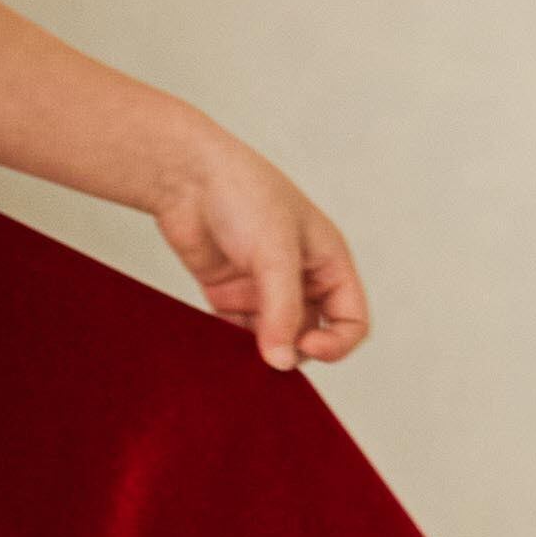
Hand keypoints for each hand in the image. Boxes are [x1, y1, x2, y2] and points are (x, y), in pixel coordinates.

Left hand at [144, 128, 369, 370]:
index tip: (307, 346)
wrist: (185, 175)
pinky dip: (233, 339)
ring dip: (261, 347)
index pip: (351, 320)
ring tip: (241, 339)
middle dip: (293, 348)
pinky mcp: (228, 292)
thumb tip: (281, 361)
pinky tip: (221, 330)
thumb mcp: (274, 254)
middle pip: (311, 335)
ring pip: (274, 338)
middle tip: (268, 349)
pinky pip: (239, 331)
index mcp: (328, 262)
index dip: (337, 342)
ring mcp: (263, 287)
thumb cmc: (243, 194)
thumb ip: (282, 311)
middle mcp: (300, 278)